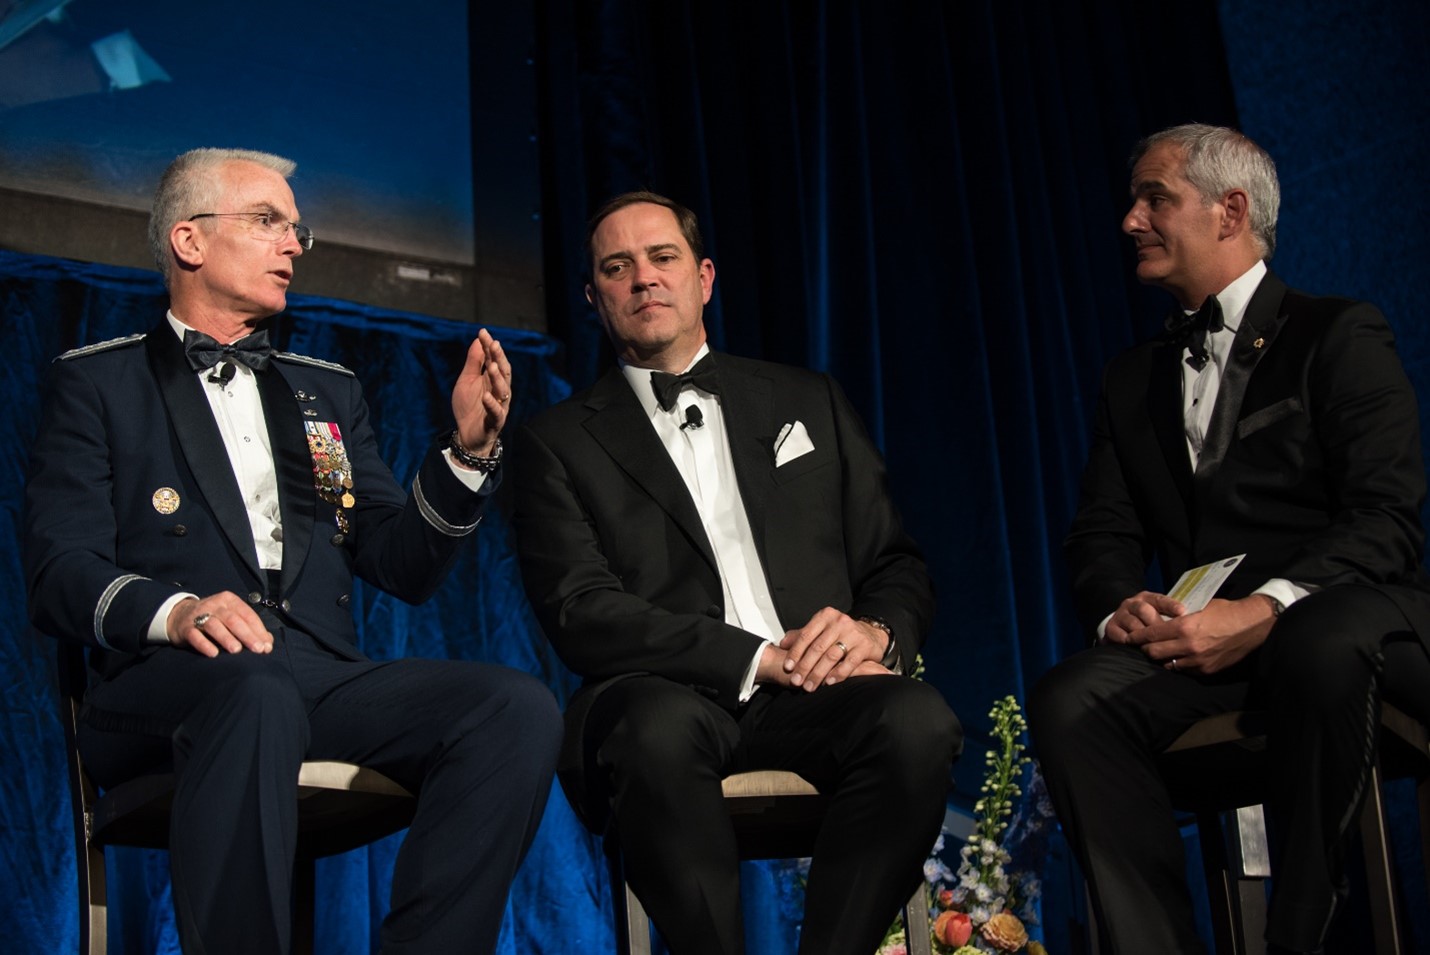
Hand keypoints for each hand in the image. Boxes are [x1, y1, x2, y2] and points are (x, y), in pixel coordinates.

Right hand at [167, 593, 273, 657]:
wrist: (179, 616)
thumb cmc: (213, 619)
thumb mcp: (231, 617)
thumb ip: (249, 627)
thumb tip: (268, 643)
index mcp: (229, 600)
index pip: (247, 615)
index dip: (258, 630)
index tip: (267, 646)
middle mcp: (215, 605)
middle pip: (233, 619)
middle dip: (247, 635)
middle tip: (257, 649)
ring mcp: (199, 615)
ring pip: (215, 625)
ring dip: (226, 638)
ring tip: (236, 650)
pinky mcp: (186, 628)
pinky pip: (195, 636)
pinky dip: (204, 644)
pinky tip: (213, 654)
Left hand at [451, 328, 511, 456]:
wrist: (467, 434)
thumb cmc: (469, 406)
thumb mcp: (467, 380)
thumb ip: (473, 362)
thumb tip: (478, 340)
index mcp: (492, 379)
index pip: (493, 359)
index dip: (489, 346)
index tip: (483, 332)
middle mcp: (499, 391)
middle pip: (503, 372)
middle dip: (498, 358)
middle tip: (493, 344)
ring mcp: (499, 406)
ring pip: (503, 390)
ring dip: (497, 378)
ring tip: (490, 366)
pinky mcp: (495, 422)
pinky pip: (496, 412)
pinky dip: (491, 404)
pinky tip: (486, 396)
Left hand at [778, 607, 893, 691]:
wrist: (870, 633)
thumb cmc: (841, 634)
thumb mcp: (821, 630)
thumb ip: (801, 635)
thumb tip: (782, 643)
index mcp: (825, 616)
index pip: (806, 635)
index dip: (795, 652)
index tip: (787, 667)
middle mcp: (839, 622)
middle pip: (817, 647)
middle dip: (805, 666)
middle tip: (796, 681)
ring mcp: (853, 634)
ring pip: (831, 656)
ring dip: (818, 673)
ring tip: (810, 686)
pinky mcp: (865, 646)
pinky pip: (849, 662)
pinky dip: (838, 673)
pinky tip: (829, 682)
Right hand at [1103, 590, 1186, 643]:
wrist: (1121, 626)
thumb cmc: (1146, 622)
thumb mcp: (1158, 614)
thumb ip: (1171, 617)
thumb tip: (1191, 620)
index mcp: (1145, 598)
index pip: (1159, 599)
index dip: (1170, 605)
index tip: (1182, 612)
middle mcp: (1131, 604)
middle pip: (1143, 610)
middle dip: (1156, 623)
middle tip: (1169, 635)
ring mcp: (1120, 615)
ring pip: (1132, 623)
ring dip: (1144, 635)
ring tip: (1156, 645)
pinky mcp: (1111, 628)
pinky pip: (1120, 635)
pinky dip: (1130, 642)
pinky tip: (1138, 647)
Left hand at [1131, 595, 1277, 674]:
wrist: (1252, 625)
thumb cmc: (1225, 611)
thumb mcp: (1198, 608)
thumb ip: (1178, 617)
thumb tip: (1160, 621)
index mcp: (1184, 627)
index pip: (1150, 635)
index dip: (1137, 637)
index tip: (1130, 637)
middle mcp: (1188, 646)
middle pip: (1153, 653)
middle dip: (1145, 649)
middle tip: (1143, 646)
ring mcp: (1197, 661)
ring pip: (1167, 664)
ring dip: (1162, 658)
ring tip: (1161, 652)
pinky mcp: (1207, 670)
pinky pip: (1184, 670)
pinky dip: (1179, 664)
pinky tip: (1178, 658)